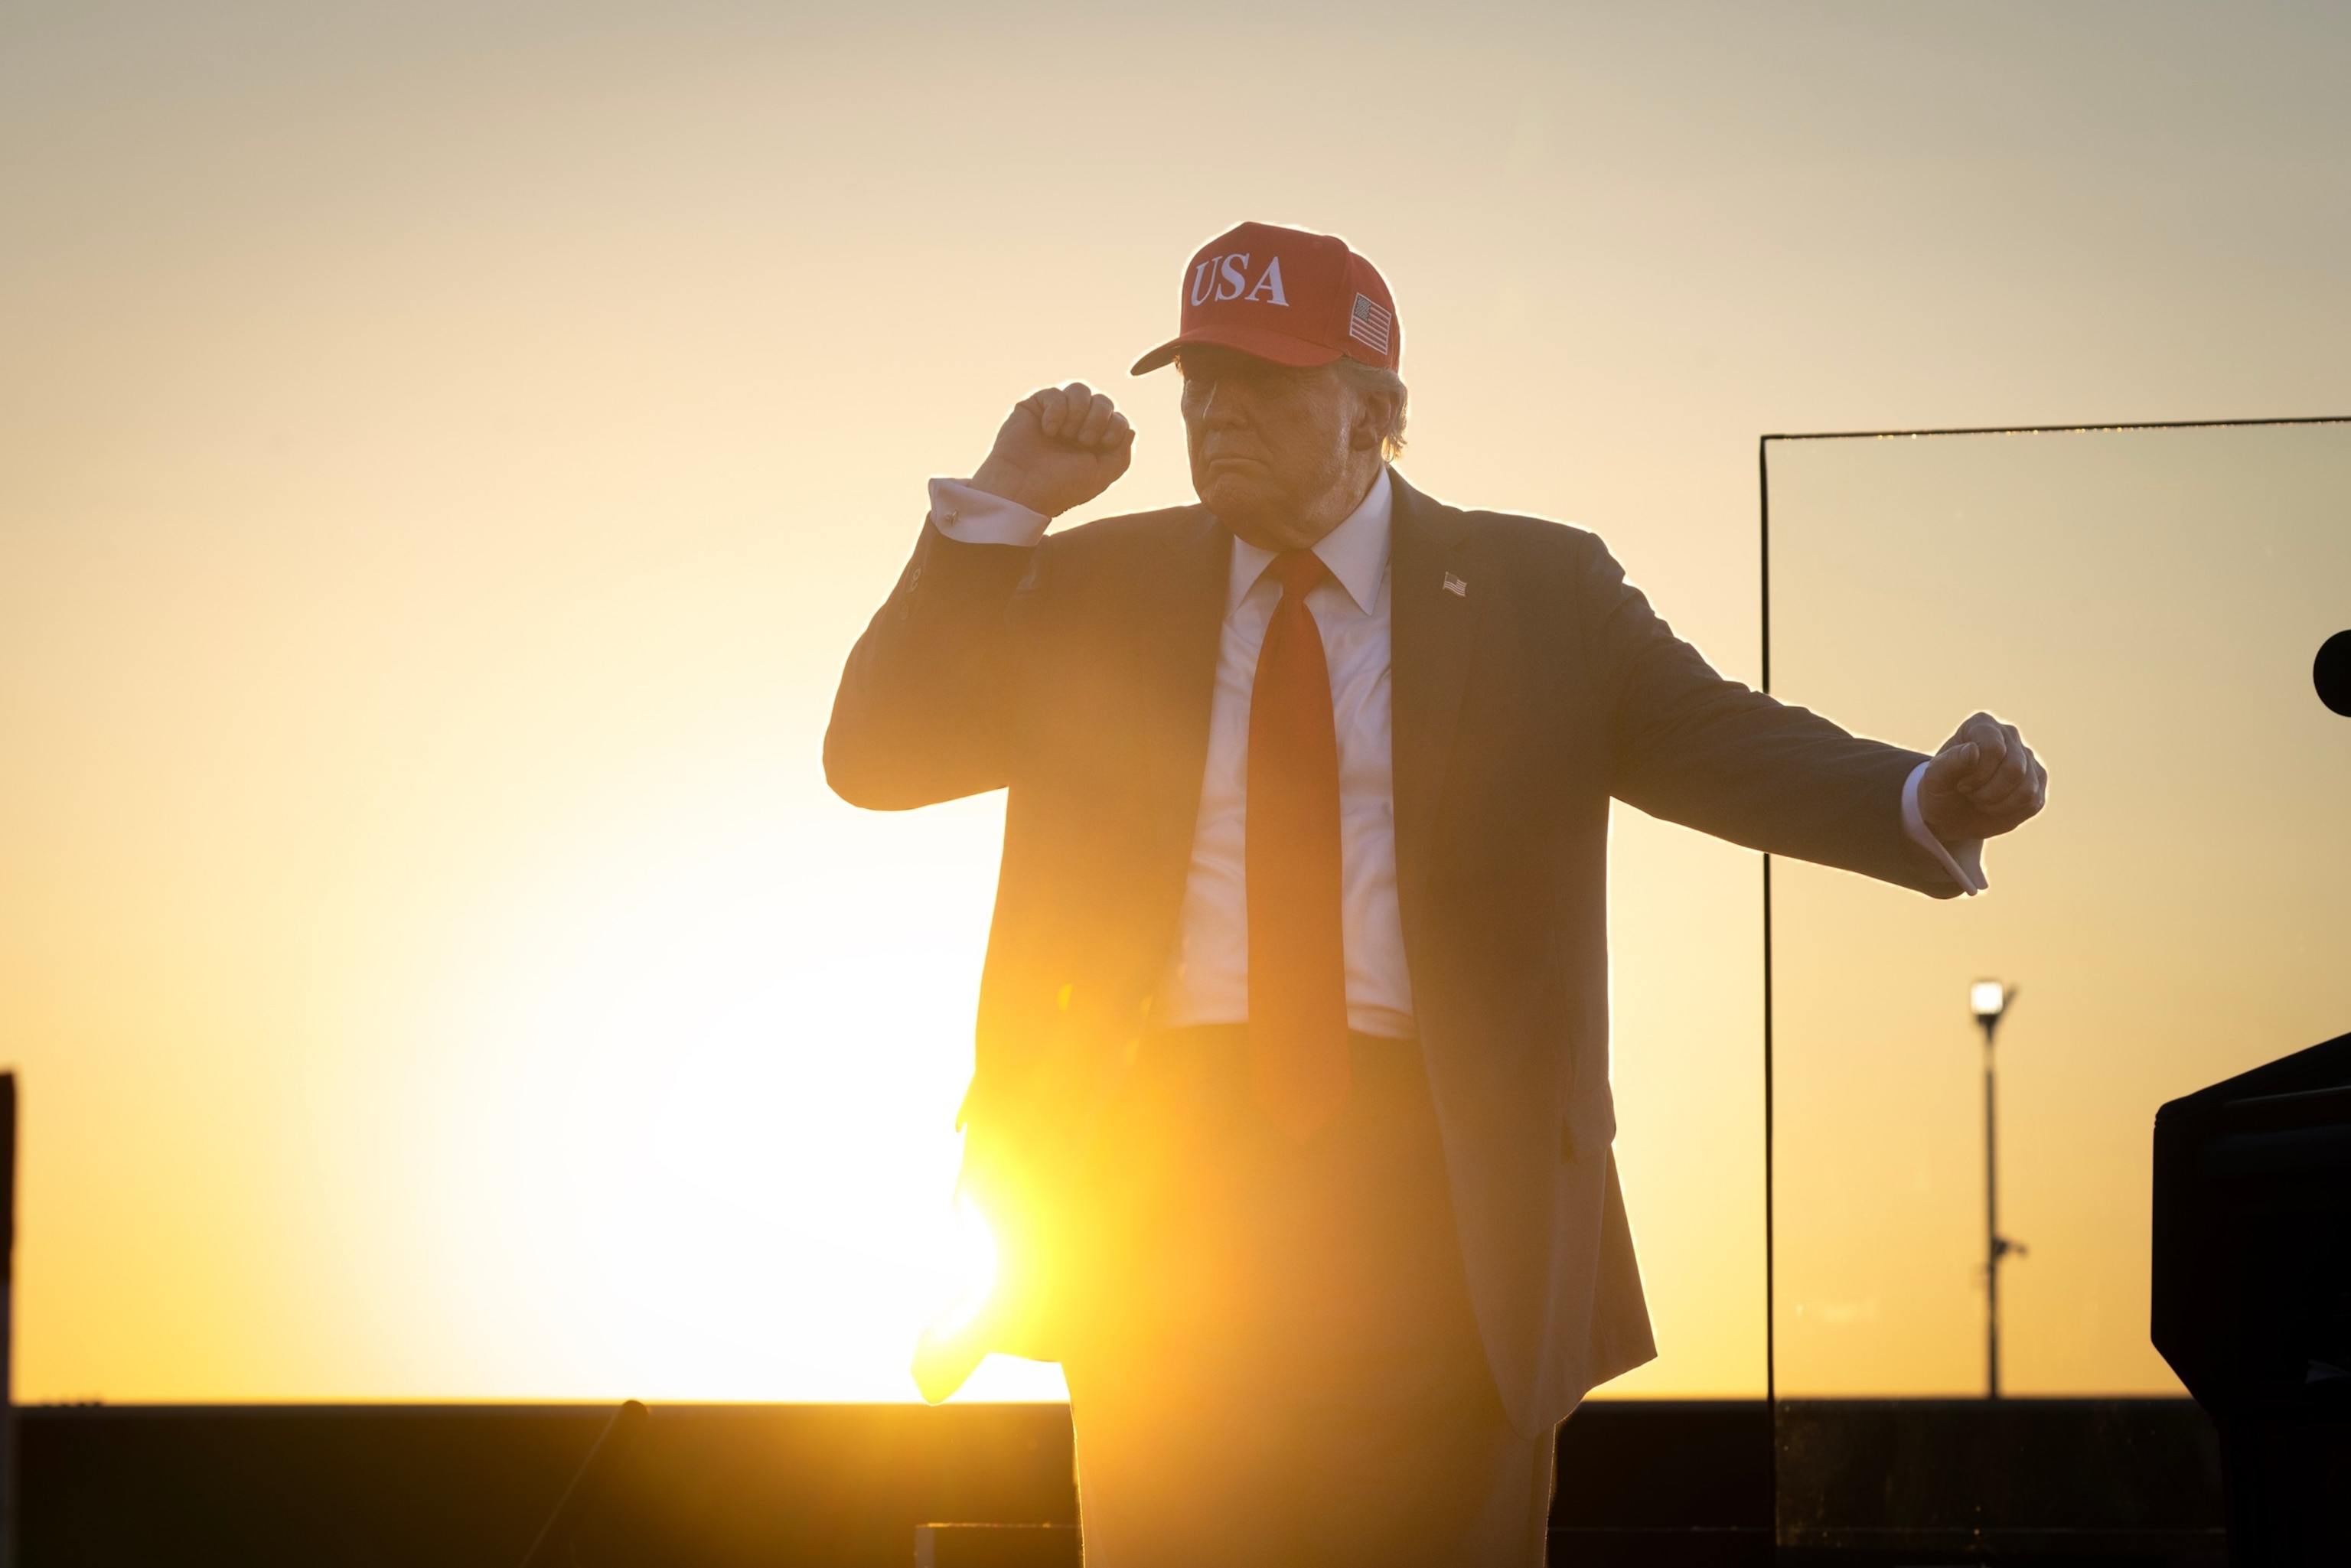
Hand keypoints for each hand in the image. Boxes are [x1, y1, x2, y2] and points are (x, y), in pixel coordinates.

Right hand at [968, 382, 1133, 517]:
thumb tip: (1129, 428)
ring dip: (1079, 410)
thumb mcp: (1101, 476)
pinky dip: (1056, 411)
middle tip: (1083, 440)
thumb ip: (1122, 455)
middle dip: (1099, 417)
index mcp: (1095, 443)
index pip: (1117, 419)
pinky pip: (1054, 393)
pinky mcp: (1035, 408)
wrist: (1023, 490)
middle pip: (1103, 401)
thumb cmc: (1061, 487)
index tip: (1104, 444)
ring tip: (1066, 434)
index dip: (1116, 425)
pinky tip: (1048, 431)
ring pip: (1080, 390)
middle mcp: (1077, 426)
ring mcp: (1057, 415)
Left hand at [1919, 712, 2047, 842]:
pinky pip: (2033, 801)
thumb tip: (1973, 750)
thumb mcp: (1934, 780)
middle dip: (1987, 792)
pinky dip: (2010, 812)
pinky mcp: (2038, 779)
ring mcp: (2027, 756)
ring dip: (1998, 803)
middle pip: (2014, 769)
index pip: (1994, 749)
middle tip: (1970, 794)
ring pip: (2027, 788)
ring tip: (1981, 800)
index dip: (1976, 775)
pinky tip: (1995, 806)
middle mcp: (2009, 734)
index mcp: (1982, 725)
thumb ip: (1948, 763)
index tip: (1960, 783)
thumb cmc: (1941, 790)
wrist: (1951, 812)